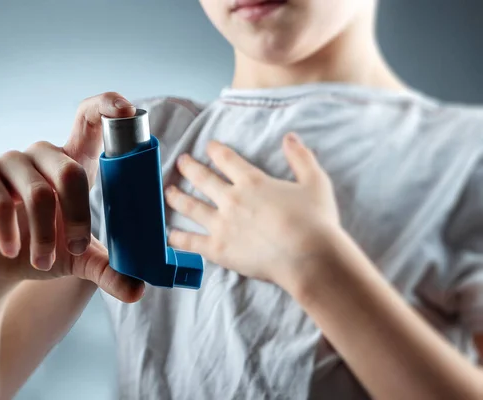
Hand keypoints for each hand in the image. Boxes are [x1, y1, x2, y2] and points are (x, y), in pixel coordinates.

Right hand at [0, 92, 143, 300]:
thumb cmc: (45, 250)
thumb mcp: (81, 260)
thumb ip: (110, 270)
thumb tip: (139, 291)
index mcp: (72, 162)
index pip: (90, 121)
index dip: (107, 107)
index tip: (126, 110)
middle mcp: (42, 154)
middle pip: (70, 171)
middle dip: (78, 218)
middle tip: (74, 250)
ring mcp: (9, 161)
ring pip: (38, 193)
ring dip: (44, 236)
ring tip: (43, 261)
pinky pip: (0, 202)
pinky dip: (11, 233)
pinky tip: (12, 251)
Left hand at [165, 133, 340, 291]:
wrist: (308, 257)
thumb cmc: (315, 221)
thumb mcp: (315, 182)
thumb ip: (301, 157)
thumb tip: (290, 137)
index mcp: (252, 182)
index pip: (227, 160)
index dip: (215, 151)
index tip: (208, 147)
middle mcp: (231, 199)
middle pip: (202, 179)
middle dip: (189, 168)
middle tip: (180, 162)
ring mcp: (221, 225)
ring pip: (190, 207)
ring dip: (177, 197)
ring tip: (169, 192)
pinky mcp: (217, 249)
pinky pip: (191, 242)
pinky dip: (177, 238)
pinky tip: (169, 234)